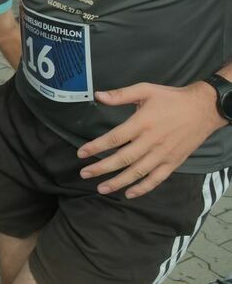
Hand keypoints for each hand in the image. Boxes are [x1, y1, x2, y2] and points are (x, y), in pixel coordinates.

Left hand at [76, 82, 225, 198]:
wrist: (203, 109)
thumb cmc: (171, 98)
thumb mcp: (145, 90)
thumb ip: (121, 95)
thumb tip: (98, 95)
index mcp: (142, 123)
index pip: (114, 138)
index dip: (96, 147)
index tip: (81, 153)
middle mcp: (151, 141)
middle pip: (122, 159)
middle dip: (101, 168)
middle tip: (84, 174)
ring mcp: (163, 154)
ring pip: (137, 172)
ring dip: (118, 182)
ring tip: (101, 188)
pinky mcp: (173, 162)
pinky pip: (157, 178)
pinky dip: (143, 188)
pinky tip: (130, 193)